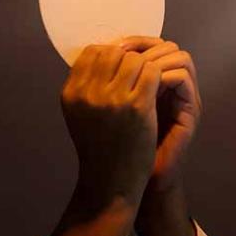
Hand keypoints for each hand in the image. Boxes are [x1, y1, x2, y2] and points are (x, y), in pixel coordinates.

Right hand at [49, 43, 161, 235]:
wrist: (111, 184)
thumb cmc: (99, 150)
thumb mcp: (81, 114)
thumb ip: (87, 86)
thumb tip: (105, 54)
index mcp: (71, 93)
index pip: (93, 51)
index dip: (112, 53)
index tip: (126, 65)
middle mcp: (88, 93)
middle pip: (115, 52)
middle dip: (132, 58)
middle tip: (144, 72)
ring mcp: (112, 99)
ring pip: (136, 59)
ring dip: (148, 67)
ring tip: (153, 83)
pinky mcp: (136, 107)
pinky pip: (152, 72)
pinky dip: (161, 76)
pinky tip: (163, 89)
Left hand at [118, 36, 203, 190]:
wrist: (132, 181)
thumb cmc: (119, 146)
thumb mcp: (109, 107)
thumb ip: (108, 82)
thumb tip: (90, 53)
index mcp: (155, 83)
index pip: (152, 44)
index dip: (132, 41)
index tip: (111, 47)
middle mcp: (174, 86)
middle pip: (167, 45)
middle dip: (143, 47)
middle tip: (121, 57)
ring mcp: (186, 98)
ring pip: (179, 56)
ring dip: (154, 60)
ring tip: (131, 71)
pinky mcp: (191, 112)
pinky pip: (182, 77)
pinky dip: (162, 75)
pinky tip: (141, 86)